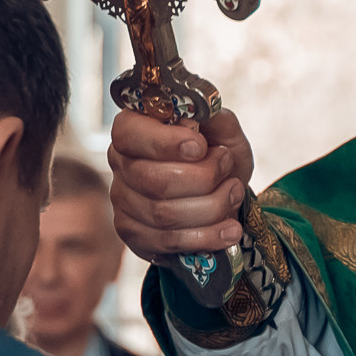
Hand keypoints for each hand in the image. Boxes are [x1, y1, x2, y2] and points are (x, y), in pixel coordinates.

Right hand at [109, 108, 256, 260]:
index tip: (201, 146)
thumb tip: (198, 114)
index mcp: (133, 129)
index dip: (165, 142)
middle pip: (154, 180)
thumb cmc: (217, 156)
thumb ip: (214, 118)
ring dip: (211, 207)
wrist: (223, 195)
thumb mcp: (223, 132)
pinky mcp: (134, 234)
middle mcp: (121, 164)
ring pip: (164, 214)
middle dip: (203, 178)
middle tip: (228, 168)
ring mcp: (123, 201)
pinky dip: (206, 237)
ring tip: (234, 194)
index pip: (130, 134)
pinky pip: (168, 241)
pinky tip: (229, 229)